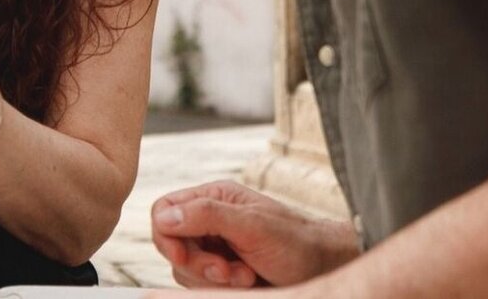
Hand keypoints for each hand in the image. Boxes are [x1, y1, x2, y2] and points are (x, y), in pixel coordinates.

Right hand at [151, 181, 359, 289]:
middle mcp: (209, 221)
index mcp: (213, 198)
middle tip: (226, 272)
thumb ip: (207, 215)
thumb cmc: (295, 242)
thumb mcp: (251, 225)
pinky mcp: (221, 274)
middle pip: (171, 244)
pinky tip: (247, 283)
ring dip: (212, 279)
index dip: (166, 235)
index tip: (181, 255)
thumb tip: (164, 217)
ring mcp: (214, 249)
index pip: (164, 211)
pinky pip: (199, 285)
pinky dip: (218, 289)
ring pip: (183, 269)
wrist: (322, 270)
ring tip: (246, 277)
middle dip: (196, 263)